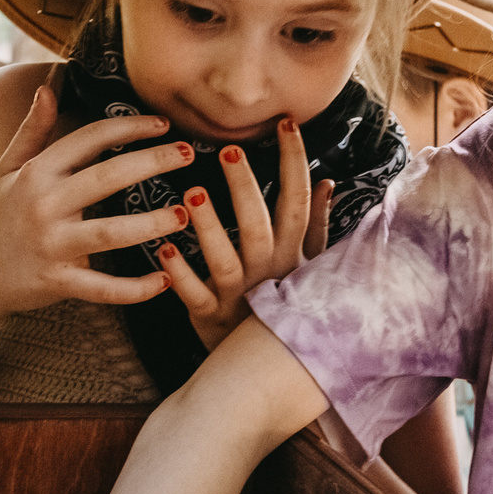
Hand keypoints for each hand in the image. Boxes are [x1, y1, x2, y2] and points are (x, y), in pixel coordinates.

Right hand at [0, 84, 190, 319]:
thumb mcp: (6, 169)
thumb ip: (32, 130)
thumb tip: (48, 86)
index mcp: (37, 173)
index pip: (89, 139)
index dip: (129, 127)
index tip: (163, 125)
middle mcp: (44, 206)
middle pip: (106, 177)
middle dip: (152, 162)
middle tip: (189, 154)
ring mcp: (52, 246)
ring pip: (109, 233)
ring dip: (150, 224)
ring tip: (183, 213)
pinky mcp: (58, 282)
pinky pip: (102, 288)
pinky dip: (134, 288)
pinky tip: (164, 279)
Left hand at [160, 118, 332, 352]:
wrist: (267, 369)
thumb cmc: (285, 306)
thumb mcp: (308, 266)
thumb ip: (316, 226)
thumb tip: (328, 183)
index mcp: (291, 253)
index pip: (297, 201)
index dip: (293, 161)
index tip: (286, 124)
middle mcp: (268, 271)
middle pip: (259, 225)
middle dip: (246, 189)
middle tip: (230, 154)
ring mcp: (239, 295)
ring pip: (225, 260)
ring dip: (208, 229)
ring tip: (191, 196)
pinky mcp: (210, 318)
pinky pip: (194, 296)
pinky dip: (180, 276)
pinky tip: (164, 251)